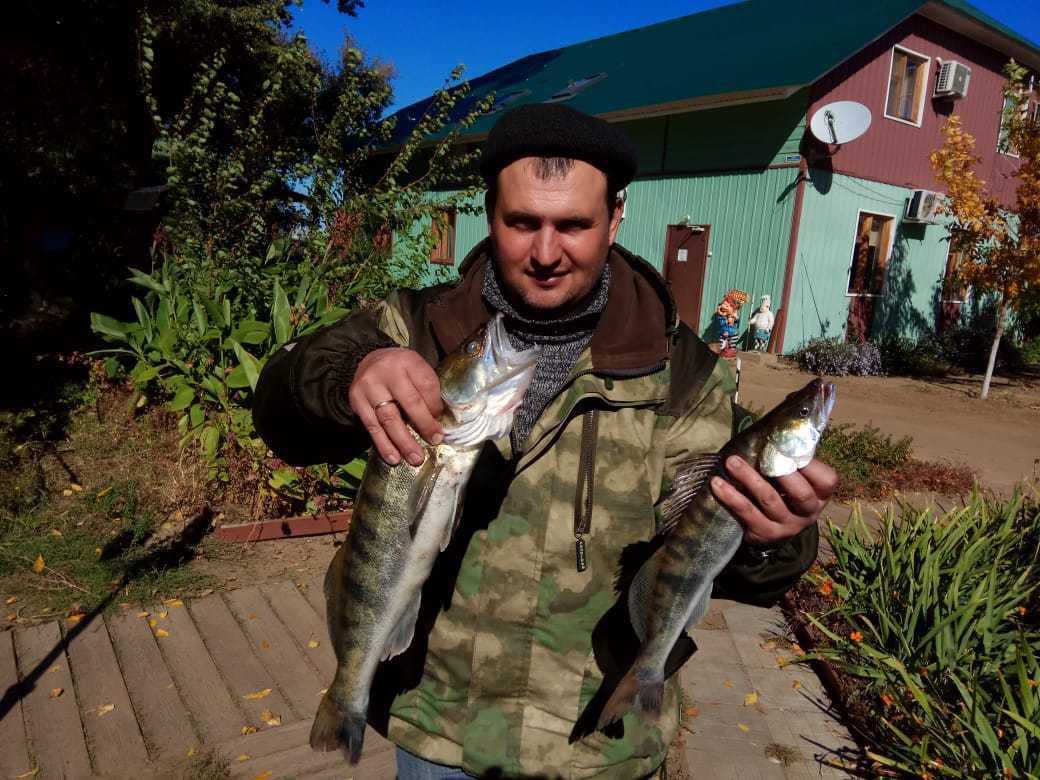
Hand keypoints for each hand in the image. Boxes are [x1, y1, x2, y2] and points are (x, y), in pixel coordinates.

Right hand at [348, 347, 443, 466]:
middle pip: (409, 403)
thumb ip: (428, 390)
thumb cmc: (400, 369)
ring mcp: (369, 387)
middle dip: (423, 426)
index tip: (441, 427)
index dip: (435, 409)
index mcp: (407, 361)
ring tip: (414, 458)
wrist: (368, 361)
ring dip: (403, 442)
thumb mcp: (417, 369)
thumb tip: (435, 420)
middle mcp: (386, 372)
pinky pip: (372, 426)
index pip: (426, 386)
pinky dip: (383, 444)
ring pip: (388, 418)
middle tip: (434, 443)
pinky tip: (393, 457)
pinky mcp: (356, 400)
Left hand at [710, 456, 838, 546]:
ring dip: (749, 479)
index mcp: (821, 494)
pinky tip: (718, 484)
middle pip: (800, 493)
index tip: (787, 446)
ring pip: (770, 500)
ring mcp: (788, 526)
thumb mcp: (795, 475)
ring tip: (731, 462)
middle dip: (780, 471)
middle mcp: (809, 512)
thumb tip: (783, 422)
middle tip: (762, 453)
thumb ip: (792, 456)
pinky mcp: (765, 533)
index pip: (826, 480)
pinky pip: (747, 513)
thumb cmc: (783, 489)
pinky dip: (731, 497)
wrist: (772, 526)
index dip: (810, 464)